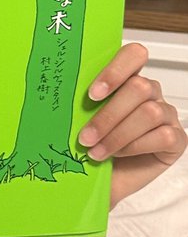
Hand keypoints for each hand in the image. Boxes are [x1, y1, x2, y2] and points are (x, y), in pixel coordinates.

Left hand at [77, 43, 186, 207]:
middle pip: (139, 87)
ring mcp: (165, 115)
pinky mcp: (175, 139)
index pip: (134, 55)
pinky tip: (119, 155)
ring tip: (95, 152)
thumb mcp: (79, 121)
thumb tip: (60, 90)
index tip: (92, 95)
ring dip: (117, 135)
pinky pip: (164, 135)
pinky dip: (136, 147)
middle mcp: (149, 93)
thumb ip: (79, 103)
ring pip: (149, 112)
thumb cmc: (88, 147)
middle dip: (108, 115)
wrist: (97, 181)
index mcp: (126, 79)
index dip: (115, 71)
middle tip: (85, 137)